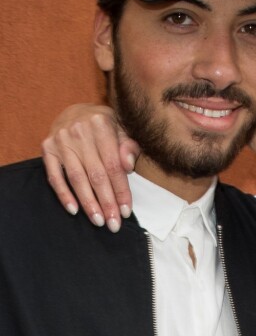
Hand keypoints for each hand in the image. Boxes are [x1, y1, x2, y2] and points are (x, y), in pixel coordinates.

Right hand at [41, 103, 139, 231]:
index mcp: (101, 124)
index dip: (120, 190)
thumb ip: (128, 146)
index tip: (126, 211)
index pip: (113, 165)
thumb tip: (128, 166)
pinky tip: (74, 210)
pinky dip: (64, 195)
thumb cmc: (105, 126)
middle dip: (106, 202)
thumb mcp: (122, 129)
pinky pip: (54, 176)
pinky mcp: (47, 148)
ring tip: (98, 221)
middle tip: (113, 224)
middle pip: (96, 175)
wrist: (76, 111)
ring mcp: (61, 140)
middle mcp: (79, 132)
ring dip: (88, 203)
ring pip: (77, 178)